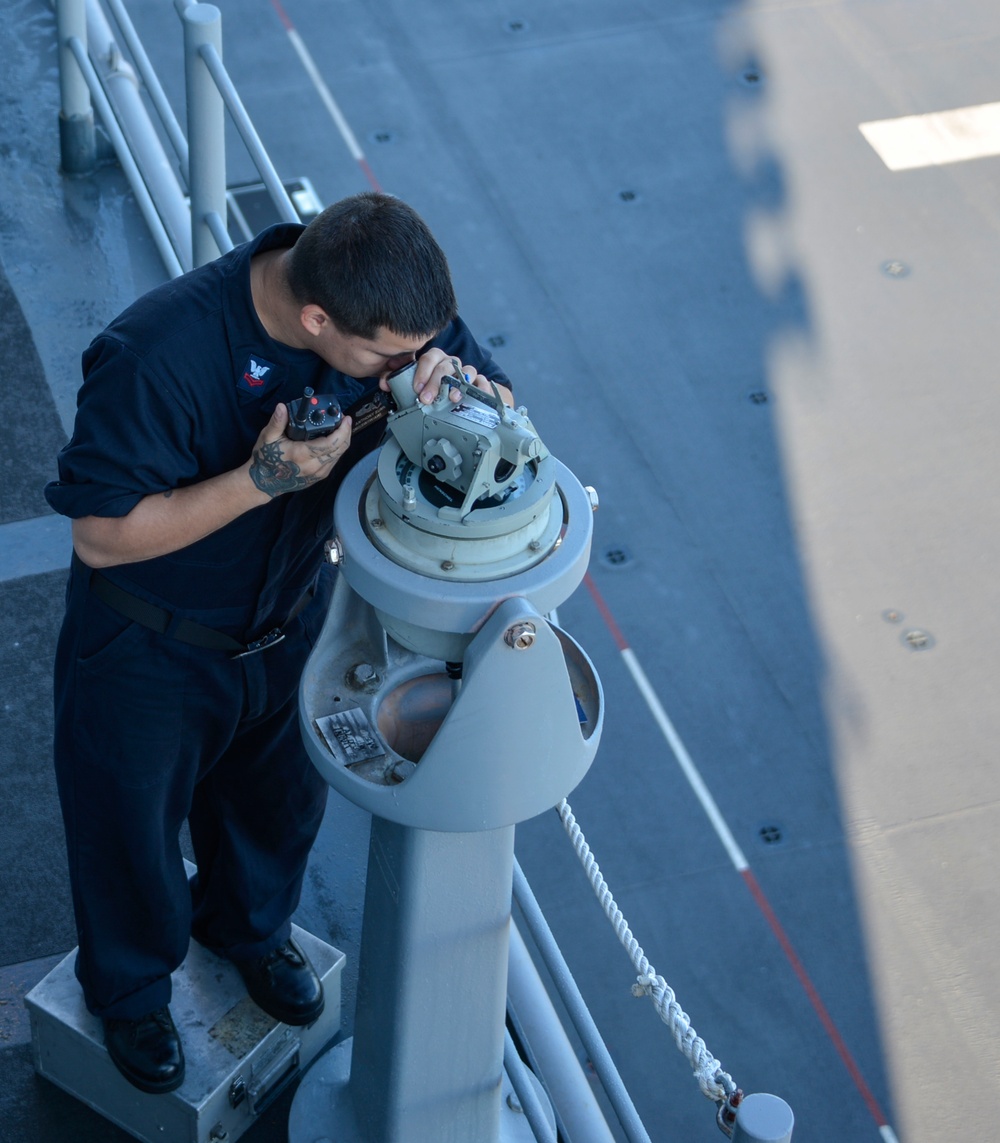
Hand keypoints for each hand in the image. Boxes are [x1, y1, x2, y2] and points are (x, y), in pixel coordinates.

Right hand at [248, 402, 352, 497]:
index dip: (342, 430)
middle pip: (340, 449)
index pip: (331, 443)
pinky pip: (334, 461)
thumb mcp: (268, 437)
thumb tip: (282, 407)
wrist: (264, 482)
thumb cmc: (266, 458)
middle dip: (346, 432)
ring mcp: (318, 473)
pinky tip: (333, 440)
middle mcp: (314, 466)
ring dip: (342, 441)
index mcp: (303, 455)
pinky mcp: (319, 477)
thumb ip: (277, 422)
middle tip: (344, 420)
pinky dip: (336, 450)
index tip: (345, 418)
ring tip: (340, 428)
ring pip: (339, 456)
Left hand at [380, 348, 514, 407]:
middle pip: (446, 365)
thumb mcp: (413, 382)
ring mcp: (466, 372)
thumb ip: (398, 380)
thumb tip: (384, 383)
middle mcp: (451, 364)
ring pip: (465, 370)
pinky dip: (481, 386)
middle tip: (427, 398)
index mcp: (435, 360)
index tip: (416, 387)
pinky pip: (483, 380)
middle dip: (436, 382)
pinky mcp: (479, 383)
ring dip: (457, 384)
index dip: (423, 371)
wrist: (455, 395)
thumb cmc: (433, 387)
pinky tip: (475, 393)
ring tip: (452, 397)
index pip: (430, 358)